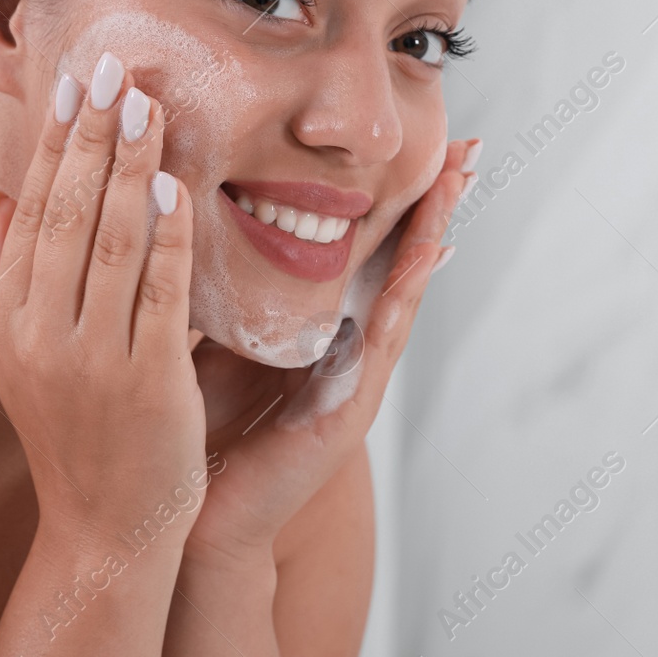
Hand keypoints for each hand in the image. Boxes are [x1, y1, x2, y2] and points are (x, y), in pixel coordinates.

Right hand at [0, 53, 209, 550]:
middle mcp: (40, 334)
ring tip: (149, 107)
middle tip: (116, 68)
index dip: (59, 142)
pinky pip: (156, 295)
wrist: (106, 529)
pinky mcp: (146, 382)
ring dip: (130, 168)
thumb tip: (2, 196)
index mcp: (13, 320)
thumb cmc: (78, 433)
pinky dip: (165, 239)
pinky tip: (176, 190)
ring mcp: (90, 359)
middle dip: (93, 136)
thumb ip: (15, 275)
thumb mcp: (28, 354)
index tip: (80, 82)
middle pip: (66, 214)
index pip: (35, 211)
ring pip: (108, 243)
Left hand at [179, 138, 471, 563]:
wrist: (191, 516)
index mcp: (314, 323)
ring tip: (460, 181)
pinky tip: (430, 254)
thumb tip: (188, 205)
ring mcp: (357, 375)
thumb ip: (224, 283)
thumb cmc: (195, 425)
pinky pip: (385, 338)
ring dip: (435, 232)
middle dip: (434, 202)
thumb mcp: (211, 334)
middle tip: (469, 145)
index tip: (417, 139)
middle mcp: (345, 343)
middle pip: (398, 258)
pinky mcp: (352, 408)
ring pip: (405, 288)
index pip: (359, 245)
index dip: (389, 195)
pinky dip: (409, 293)